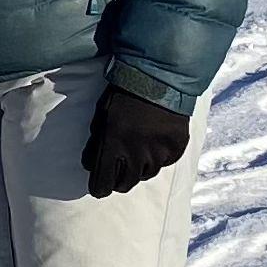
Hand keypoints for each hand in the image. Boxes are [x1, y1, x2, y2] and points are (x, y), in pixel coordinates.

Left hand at [81, 83, 188, 197]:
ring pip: (145, 175)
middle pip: (125, 185)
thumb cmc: (123, 95)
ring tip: (136, 153)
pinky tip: (154, 143)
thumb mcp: (101, 116)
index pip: (103, 183)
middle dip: (118, 182)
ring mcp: (158, 154)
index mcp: (113, 145)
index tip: (98, 187)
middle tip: (117, 173)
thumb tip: (90, 165)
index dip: (99, 187)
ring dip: (138, 168)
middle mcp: (136, 155)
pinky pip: (164, 163)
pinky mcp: (175, 150)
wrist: (159, 79)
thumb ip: (97, 143)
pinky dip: (157, 158)